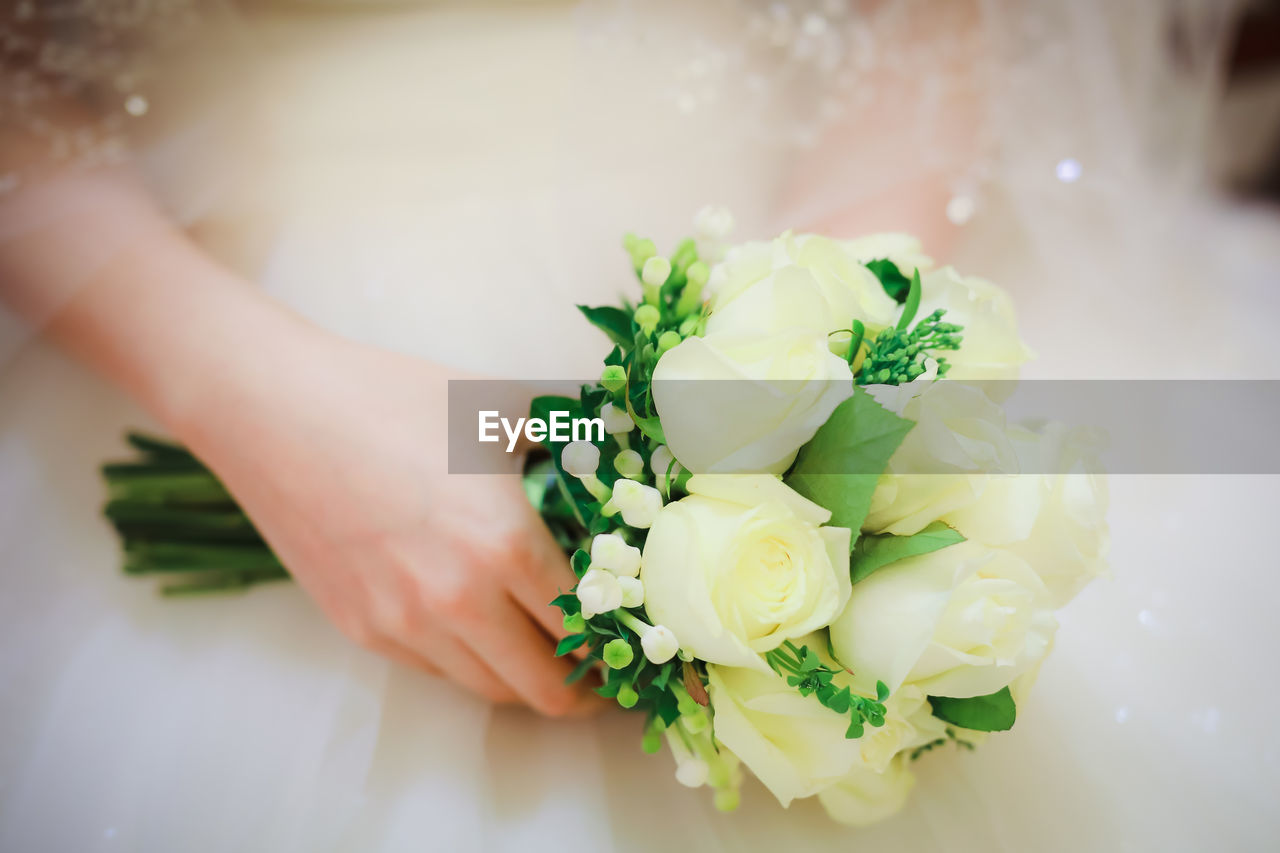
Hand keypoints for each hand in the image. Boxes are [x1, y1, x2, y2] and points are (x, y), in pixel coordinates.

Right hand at [176, 324, 597, 715]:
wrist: (275, 410)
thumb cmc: (394, 398)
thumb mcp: (500, 405)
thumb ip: (576, 429)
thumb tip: (629, 437)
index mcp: (505, 545)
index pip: (583, 629)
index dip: (616, 647)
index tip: (630, 646)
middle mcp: (458, 600)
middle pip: (541, 685)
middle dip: (581, 690)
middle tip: (600, 674)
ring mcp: (404, 624)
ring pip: (488, 688)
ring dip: (525, 681)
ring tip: (544, 655)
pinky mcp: (362, 629)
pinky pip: (436, 670)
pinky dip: (471, 662)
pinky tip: (481, 630)